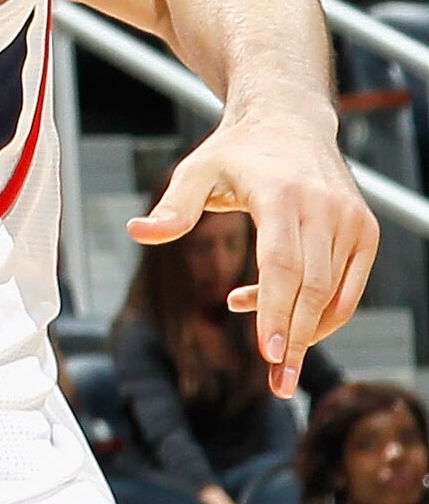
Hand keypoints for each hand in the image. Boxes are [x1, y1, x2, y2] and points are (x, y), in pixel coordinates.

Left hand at [131, 108, 376, 396]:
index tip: (268, 355)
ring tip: (272, 356)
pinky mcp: (366, 230)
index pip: (283, 265)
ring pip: (332, 293)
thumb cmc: (236, 151)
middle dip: (294, 339)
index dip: (276, 312)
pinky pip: (347, 287)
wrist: (291, 120)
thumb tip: (137, 231)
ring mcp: (351, 220)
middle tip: (277, 383)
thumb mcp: (197, 170)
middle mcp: (325, 208)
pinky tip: (275, 312)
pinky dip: (320, 311)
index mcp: (282, 194)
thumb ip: (173, 206)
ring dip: (303, 328)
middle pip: (311, 288)